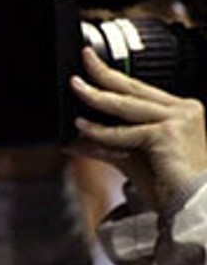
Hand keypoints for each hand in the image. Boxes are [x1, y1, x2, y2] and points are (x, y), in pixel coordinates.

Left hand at [71, 46, 206, 210]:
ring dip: (96, 96)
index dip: (116, 77)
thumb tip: (72, 142)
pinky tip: (82, 128)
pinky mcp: (169, 133)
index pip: (142, 90)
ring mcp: (179, 119)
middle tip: (84, 58)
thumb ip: (104, 147)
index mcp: (182, 112)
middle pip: (135, 88)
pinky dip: (101, 132)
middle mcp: (184, 110)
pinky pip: (125, 131)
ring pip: (127, 105)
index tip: (94, 63)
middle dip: (105, 72)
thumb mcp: (131, 159)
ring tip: (76, 87)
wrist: (193, 207)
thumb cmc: (170, 186)